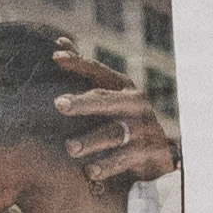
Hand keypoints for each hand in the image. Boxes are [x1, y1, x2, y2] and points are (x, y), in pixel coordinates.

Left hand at [52, 43, 175, 183]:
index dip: (77, 63)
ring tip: (70, 147)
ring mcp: (142, 129)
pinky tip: (89, 172)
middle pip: (106, 100)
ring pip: (113, 133)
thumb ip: (85, 70)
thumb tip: (60, 41)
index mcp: (122, 86)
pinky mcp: (147, 154)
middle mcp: (134, 104)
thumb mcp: (109, 92)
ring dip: (91, 140)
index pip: (97, 71)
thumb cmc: (122, 117)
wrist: (158, 152)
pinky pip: (123, 160)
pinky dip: (105, 167)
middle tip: (58, 104)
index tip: (55, 56)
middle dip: (82, 102)